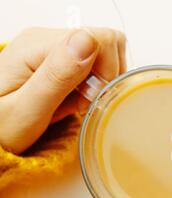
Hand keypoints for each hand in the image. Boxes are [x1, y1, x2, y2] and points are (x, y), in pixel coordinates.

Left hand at [0, 27, 125, 153]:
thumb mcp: (27, 110)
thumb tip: (88, 41)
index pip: (99, 39)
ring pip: (103, 55)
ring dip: (98, 84)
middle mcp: (46, 39)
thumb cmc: (1, 128)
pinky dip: (92, 86)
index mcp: (37, 46)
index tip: (88, 99)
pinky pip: (94, 65)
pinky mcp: (60, 59)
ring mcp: (54, 48)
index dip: (105, 72)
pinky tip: (73, 100)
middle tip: (80, 104)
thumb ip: (58, 76)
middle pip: (104, 45)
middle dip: (103, 80)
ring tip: (74, 104)